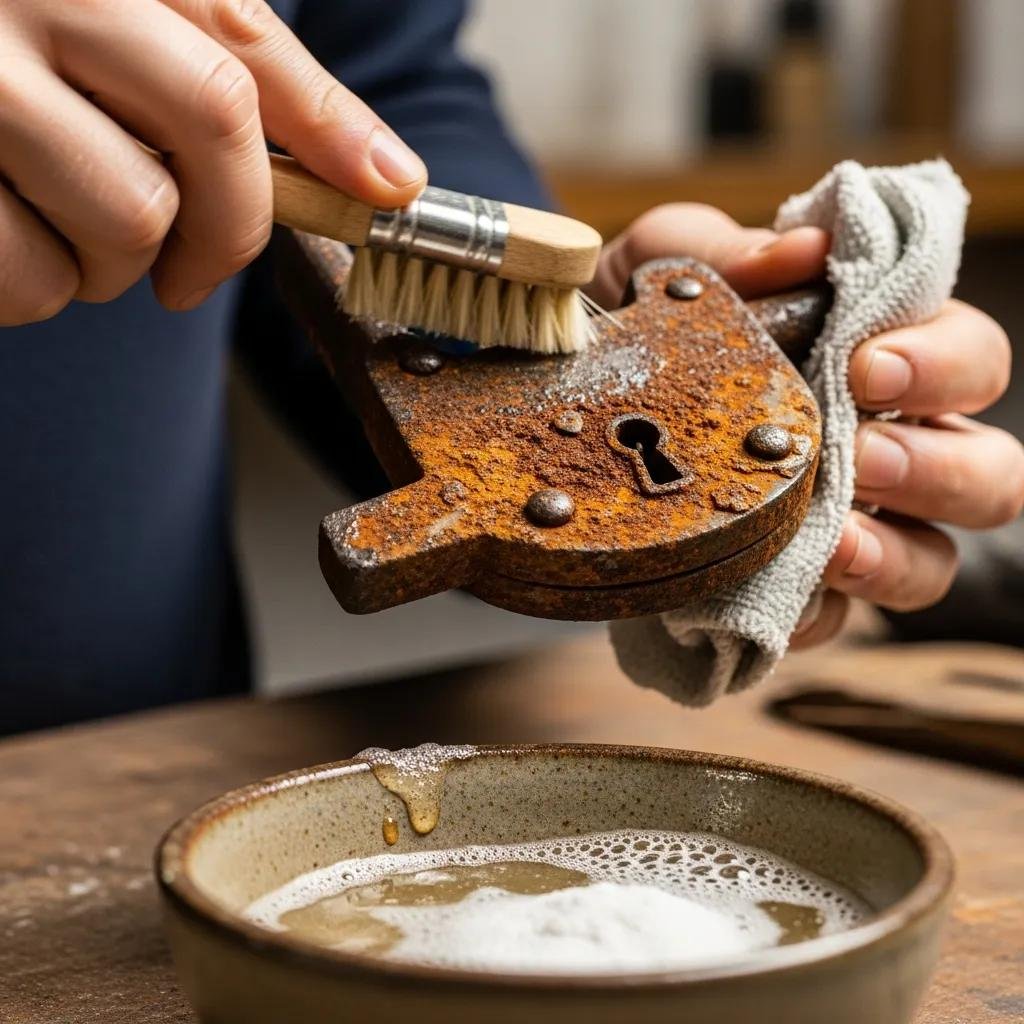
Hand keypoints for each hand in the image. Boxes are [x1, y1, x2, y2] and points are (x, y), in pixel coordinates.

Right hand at [0, 0, 426, 323]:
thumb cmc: (20, 37)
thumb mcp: (132, 17)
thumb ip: (252, 79)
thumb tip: (391, 176)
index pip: (233, 55)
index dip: (325, 133)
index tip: (385, 190)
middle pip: (200, 137)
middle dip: (221, 231)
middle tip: (188, 267)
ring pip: (122, 227)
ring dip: (115, 262)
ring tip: (59, 212)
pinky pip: (30, 281)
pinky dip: (39, 285)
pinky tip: (5, 227)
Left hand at [591, 203, 1023, 645]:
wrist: (562, 404)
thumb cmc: (641, 325)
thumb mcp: (664, 267)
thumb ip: (723, 247)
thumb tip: (802, 250)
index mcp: (879, 359)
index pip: (970, 358)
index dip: (941, 363)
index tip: (865, 366)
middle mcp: (887, 445)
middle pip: (988, 470)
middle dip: (934, 465)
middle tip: (855, 453)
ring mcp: (852, 526)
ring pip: (933, 561)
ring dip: (893, 552)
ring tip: (830, 534)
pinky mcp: (798, 589)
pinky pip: (836, 621)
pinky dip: (814, 614)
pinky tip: (772, 593)